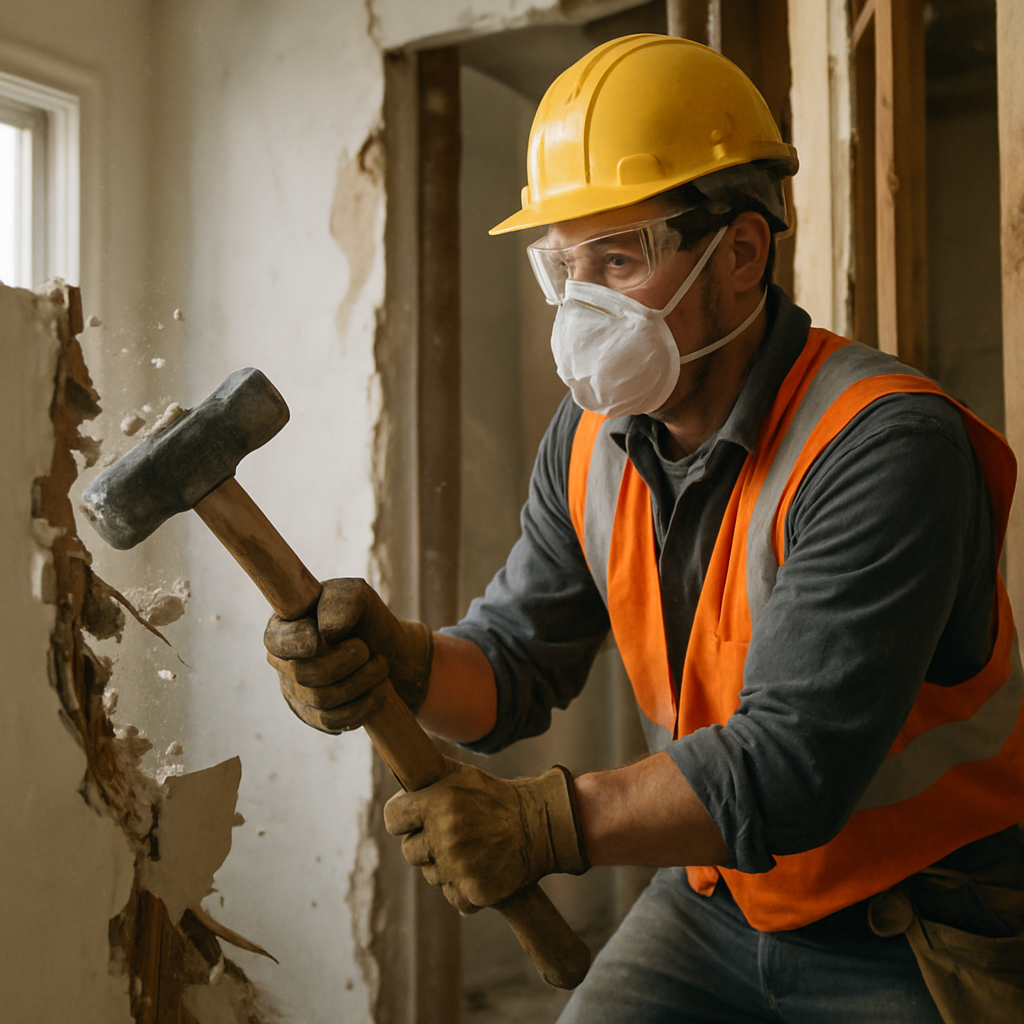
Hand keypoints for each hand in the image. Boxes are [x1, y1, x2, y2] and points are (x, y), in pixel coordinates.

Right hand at [265, 578, 432, 732]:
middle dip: (345, 662)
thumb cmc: (364, 618)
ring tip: (380, 666)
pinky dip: (361, 707)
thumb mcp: (356, 595)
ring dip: (361, 682)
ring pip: (322, 700)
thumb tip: (328, 632)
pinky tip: (375, 692)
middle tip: (367, 649)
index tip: (319, 639)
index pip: (276, 640)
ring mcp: (298, 694)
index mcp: (285, 627)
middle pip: (304, 673)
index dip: (295, 643)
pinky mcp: (316, 717)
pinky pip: (333, 721)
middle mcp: (285, 664)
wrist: (388, 651)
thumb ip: (340, 601)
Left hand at [383, 758, 588, 913]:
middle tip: (452, 834)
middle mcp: (444, 836)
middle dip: (426, 844)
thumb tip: (397, 771)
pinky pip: (453, 897)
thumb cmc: (495, 797)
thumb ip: (427, 778)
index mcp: (437, 803)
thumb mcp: (461, 775)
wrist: (538, 826)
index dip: (403, 819)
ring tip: (472, 849)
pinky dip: (464, 889)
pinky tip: (480, 870)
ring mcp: (458, 868)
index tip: (414, 819)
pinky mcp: (474, 892)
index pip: (392, 819)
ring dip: (445, 867)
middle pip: (409, 851)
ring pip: (431, 875)